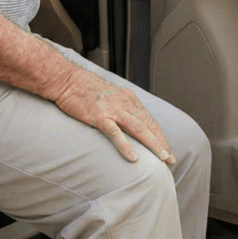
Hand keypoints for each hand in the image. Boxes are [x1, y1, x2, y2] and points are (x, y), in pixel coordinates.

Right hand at [51, 66, 175, 164]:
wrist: (66, 79)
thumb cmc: (84, 89)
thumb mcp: (109, 95)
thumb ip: (120, 106)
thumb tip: (128, 121)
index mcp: (128, 98)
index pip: (149, 120)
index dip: (160, 136)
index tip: (167, 149)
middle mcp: (125, 102)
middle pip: (149, 125)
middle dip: (161, 143)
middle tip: (171, 159)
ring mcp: (112, 109)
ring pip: (139, 129)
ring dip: (153, 144)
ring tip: (163, 158)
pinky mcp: (99, 116)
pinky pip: (115, 133)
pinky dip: (125, 146)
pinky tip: (134, 158)